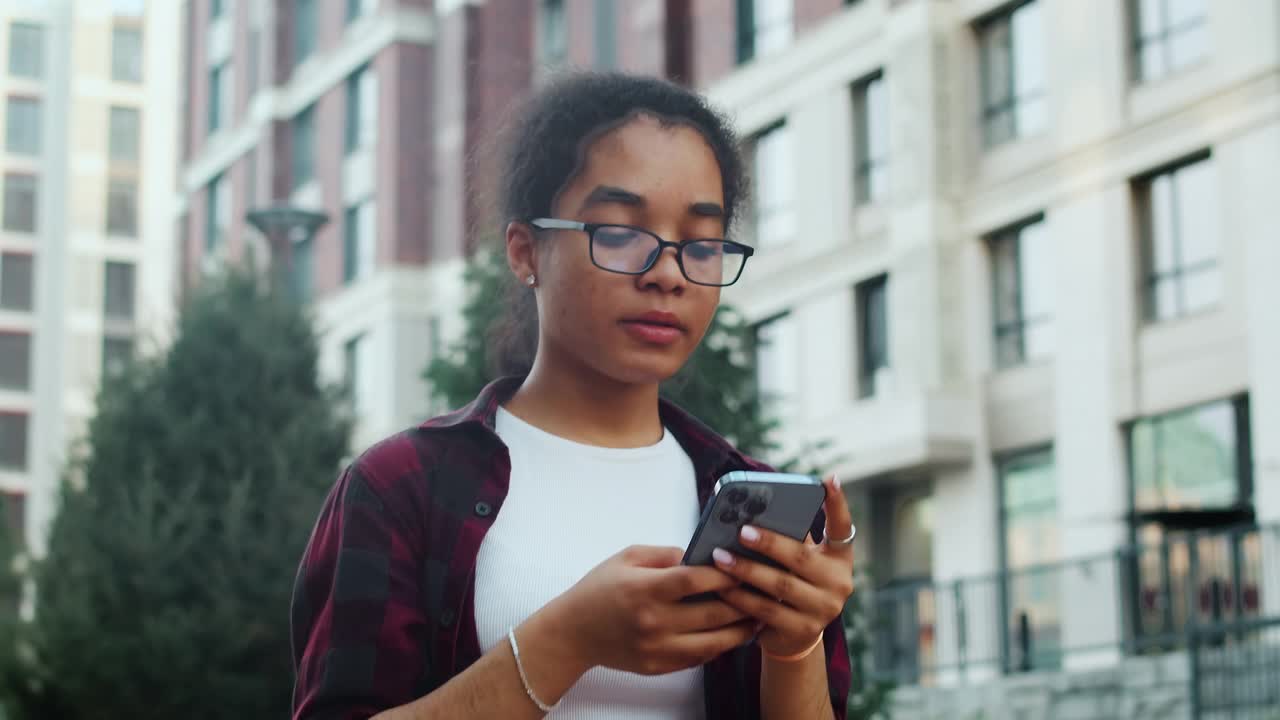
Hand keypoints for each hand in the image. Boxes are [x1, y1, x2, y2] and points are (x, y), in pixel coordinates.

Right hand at [554, 545, 758, 675]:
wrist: (573, 633)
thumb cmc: (599, 590)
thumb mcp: (626, 558)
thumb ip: (664, 554)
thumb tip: (698, 554)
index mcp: (645, 589)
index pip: (694, 580)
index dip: (724, 573)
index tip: (743, 566)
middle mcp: (653, 621)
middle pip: (712, 613)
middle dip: (742, 602)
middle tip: (763, 591)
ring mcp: (657, 648)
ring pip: (712, 643)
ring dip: (740, 631)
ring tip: (758, 618)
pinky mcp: (658, 666)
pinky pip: (698, 659)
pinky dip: (718, 647)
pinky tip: (731, 635)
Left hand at [711, 475, 855, 656]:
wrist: (795, 636)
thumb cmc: (793, 582)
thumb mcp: (801, 561)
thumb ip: (790, 539)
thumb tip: (753, 512)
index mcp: (839, 558)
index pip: (843, 527)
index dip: (838, 503)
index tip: (830, 479)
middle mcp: (839, 583)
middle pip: (801, 558)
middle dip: (769, 543)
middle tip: (742, 531)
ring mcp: (823, 609)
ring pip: (780, 586)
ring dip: (746, 570)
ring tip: (720, 557)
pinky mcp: (802, 630)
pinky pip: (766, 611)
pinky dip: (742, 597)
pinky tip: (722, 588)